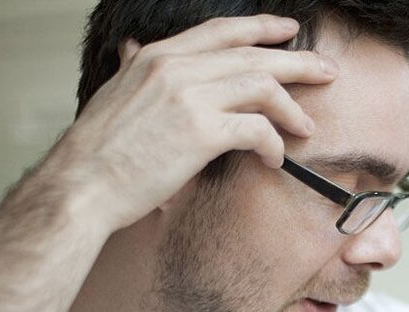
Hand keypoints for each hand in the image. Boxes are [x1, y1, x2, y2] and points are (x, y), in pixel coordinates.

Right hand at [43, 14, 337, 231]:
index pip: (221, 31)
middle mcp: (175, 68)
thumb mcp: (114, 94)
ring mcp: (189, 96)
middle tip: (327, 71)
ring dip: (292, 108)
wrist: (81, 185)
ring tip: (307, 128)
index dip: (261, 28)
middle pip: (253, 54)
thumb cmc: (99, 152)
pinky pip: (257, 129)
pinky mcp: (201, 131)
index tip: (289, 31)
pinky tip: (276, 160)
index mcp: (157, 57)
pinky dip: (274, 144)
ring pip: (263, 87)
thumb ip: (133, 70)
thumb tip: (133, 51)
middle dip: (297, 62)